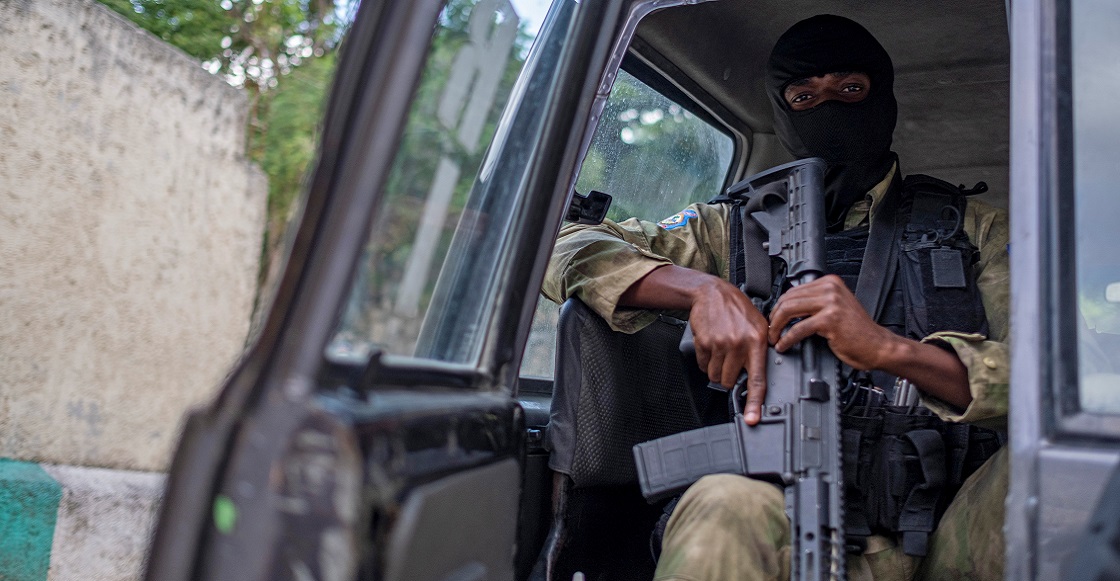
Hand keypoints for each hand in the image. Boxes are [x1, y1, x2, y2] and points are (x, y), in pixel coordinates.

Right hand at [619, 265, 769, 424]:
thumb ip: (762, 349)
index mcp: (757, 341)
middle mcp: (739, 344)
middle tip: (732, 360)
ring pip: (716, 375)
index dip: (754, 402)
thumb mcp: (760, 325)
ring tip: (722, 351)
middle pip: (730, 381)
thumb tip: (762, 376)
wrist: (713, 292)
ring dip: (717, 369)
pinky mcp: (704, 342)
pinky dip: (706, 360)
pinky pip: (703, 365)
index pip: (757, 378)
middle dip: (729, 376)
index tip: (752, 418)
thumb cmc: (738, 309)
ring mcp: (720, 343)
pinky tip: (712, 345)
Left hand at [766, 274, 897, 369]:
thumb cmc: (858, 332)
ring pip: (789, 310)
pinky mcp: (830, 320)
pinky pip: (798, 329)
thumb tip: (788, 306)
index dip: (779, 306)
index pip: (793, 290)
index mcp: (830, 282)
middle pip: (788, 298)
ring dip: (777, 327)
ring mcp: (831, 303)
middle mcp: (831, 288)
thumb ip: (816, 302)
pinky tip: (784, 345)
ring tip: (775, 338)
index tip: (774, 319)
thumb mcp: (836, 307)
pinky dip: (787, 339)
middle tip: (771, 331)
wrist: (878, 346)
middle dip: (774, 316)